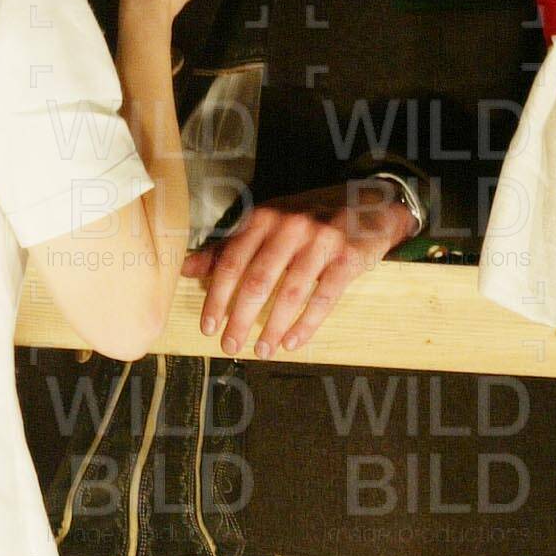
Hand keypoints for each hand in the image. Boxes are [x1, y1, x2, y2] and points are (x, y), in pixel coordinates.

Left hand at [180, 178, 419, 357]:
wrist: (369, 203)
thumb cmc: (310, 216)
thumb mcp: (268, 222)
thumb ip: (229, 246)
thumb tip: (186, 268)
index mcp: (265, 217)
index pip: (231, 261)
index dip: (217, 297)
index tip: (208, 325)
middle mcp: (290, 226)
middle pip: (257, 280)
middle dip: (240, 318)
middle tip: (229, 345)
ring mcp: (321, 241)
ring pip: (290, 293)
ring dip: (272, 328)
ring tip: (261, 351)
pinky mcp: (347, 258)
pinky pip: (323, 299)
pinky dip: (305, 325)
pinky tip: (291, 343)